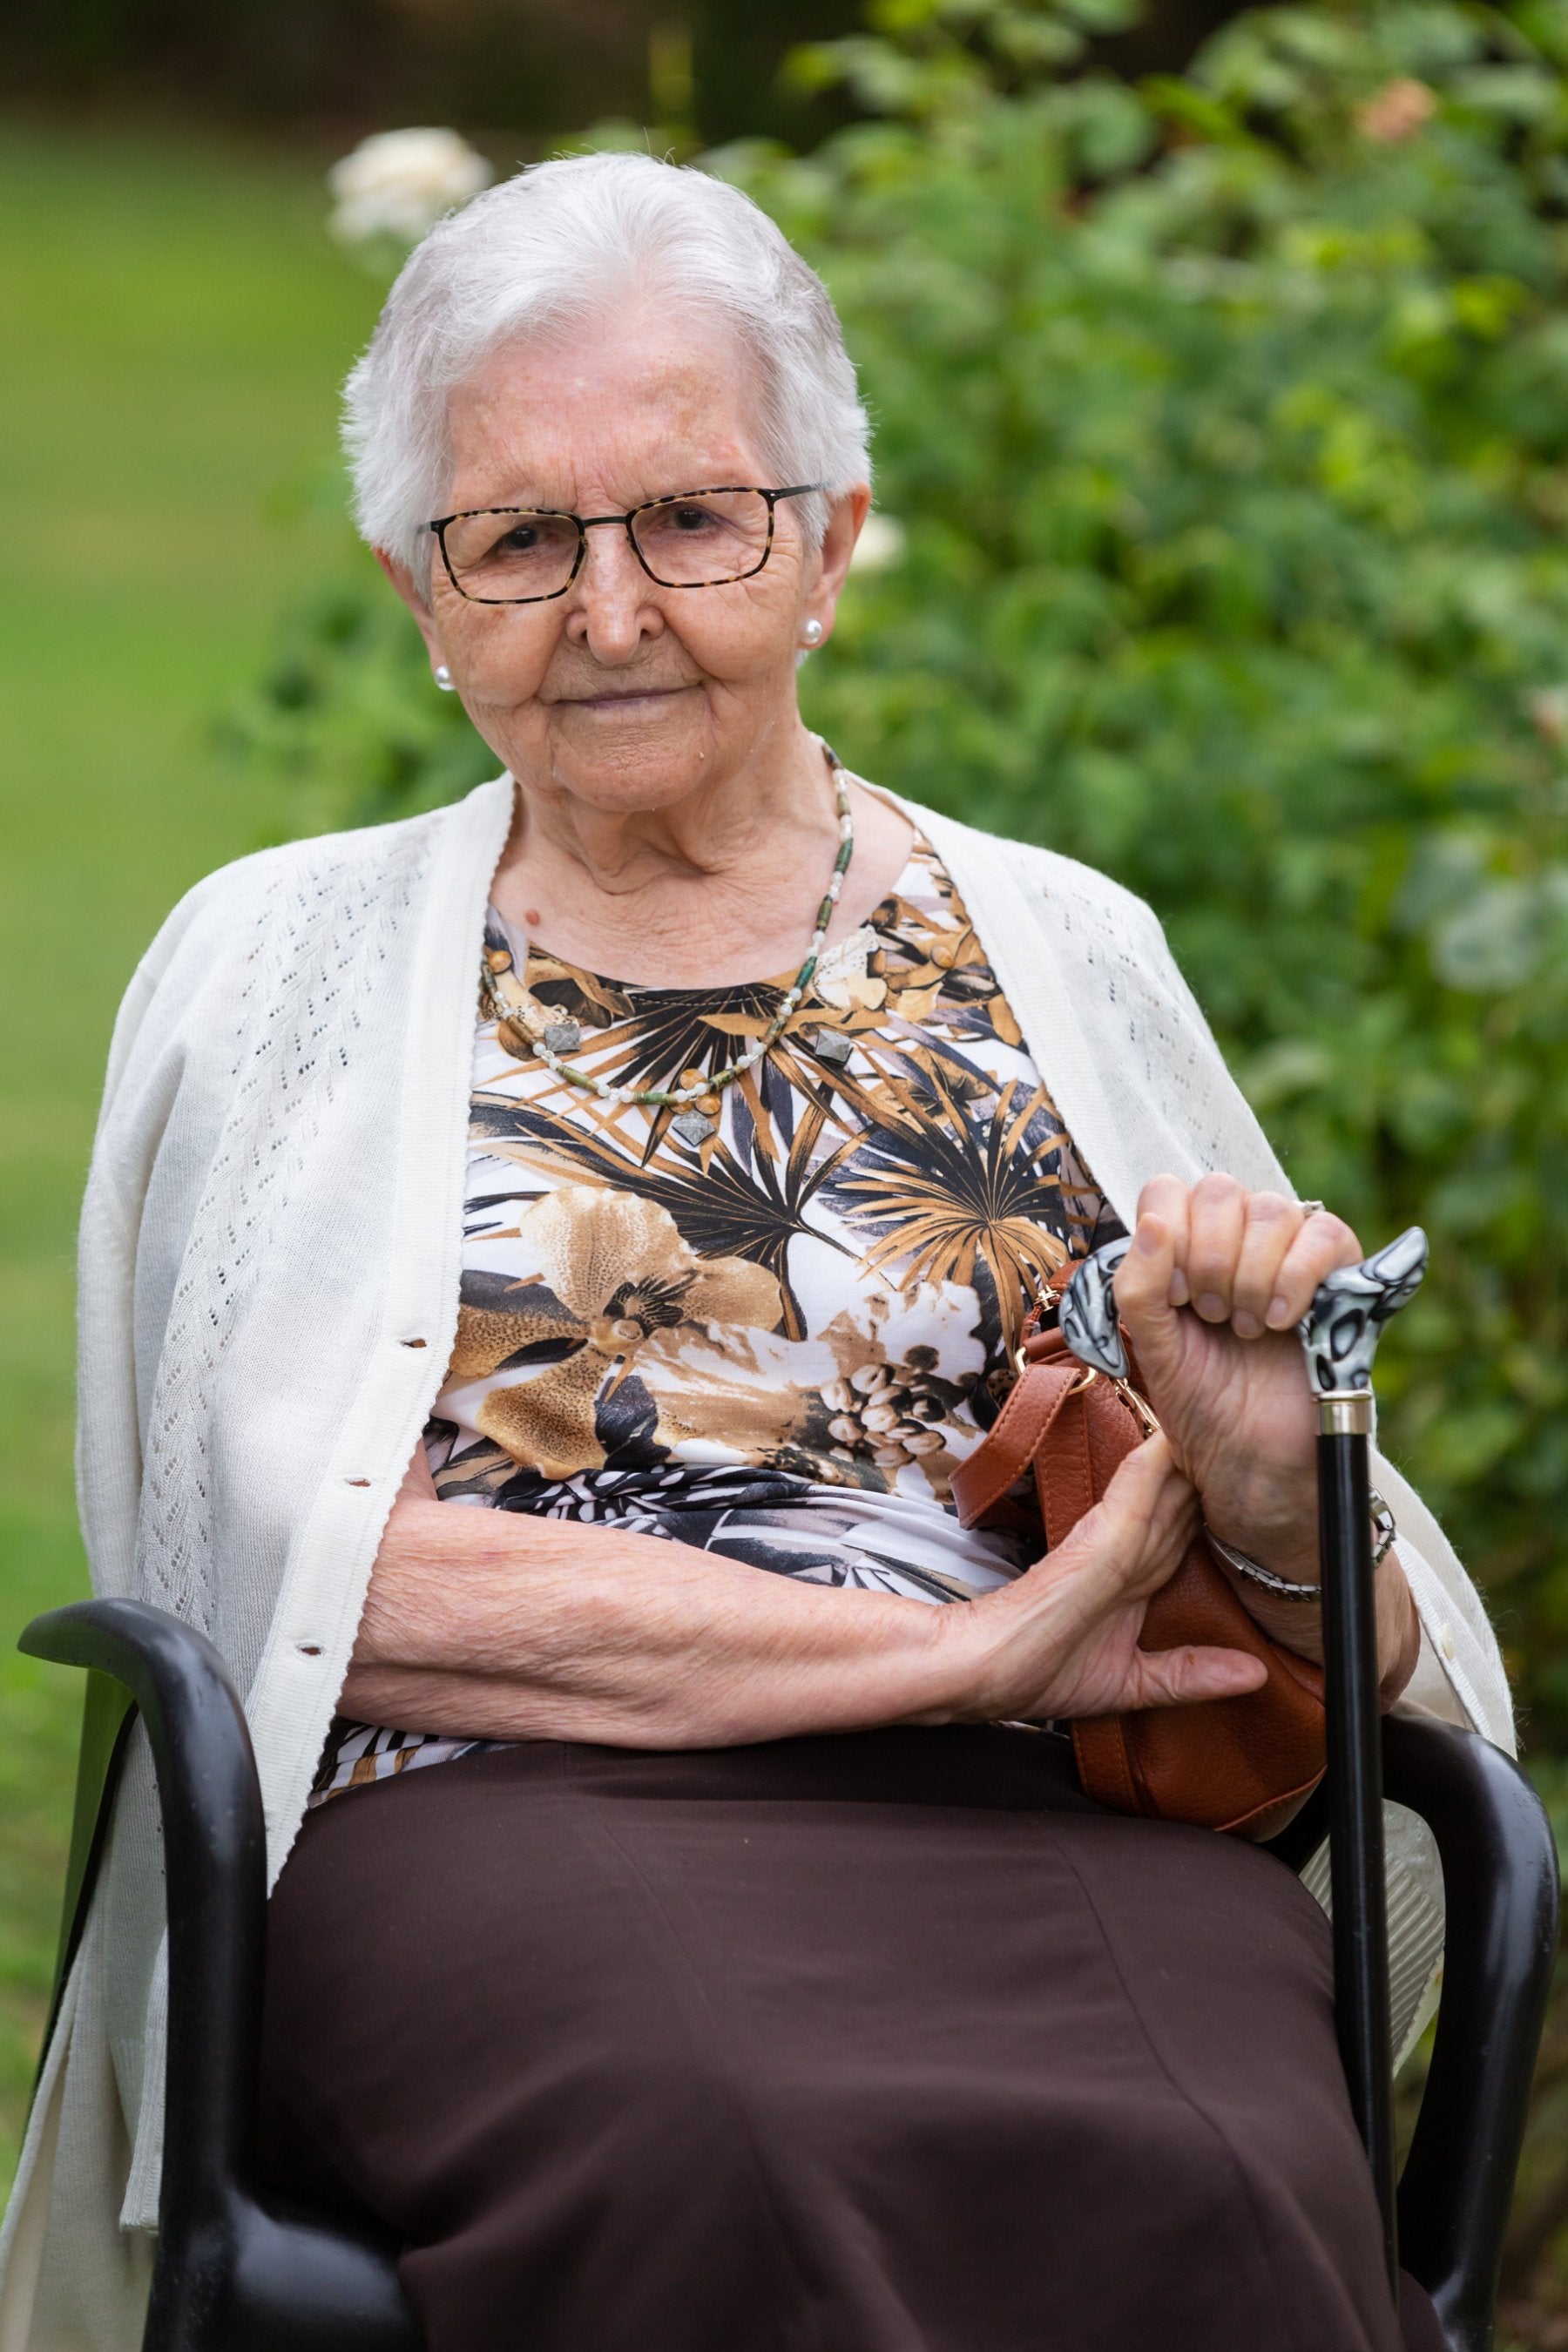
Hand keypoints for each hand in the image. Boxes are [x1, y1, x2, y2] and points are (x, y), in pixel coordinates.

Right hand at [951, 1432, 1268, 1722]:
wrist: (979, 1671)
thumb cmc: (1036, 1673)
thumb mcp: (1133, 1683)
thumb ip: (1189, 1675)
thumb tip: (1255, 1676)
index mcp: (1131, 1580)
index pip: (1181, 1532)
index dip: (1212, 1507)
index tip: (1247, 1483)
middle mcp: (1124, 1554)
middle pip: (1179, 1502)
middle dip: (1210, 1471)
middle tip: (1243, 1431)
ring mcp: (1110, 1545)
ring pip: (1162, 1489)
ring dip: (1189, 1455)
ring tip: (1220, 1415)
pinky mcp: (1097, 1546)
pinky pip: (1134, 1498)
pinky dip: (1154, 1467)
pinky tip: (1175, 1439)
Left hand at [1111, 1174, 1417, 1693]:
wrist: (1252, 1458)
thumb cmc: (1199, 1400)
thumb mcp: (1149, 1344)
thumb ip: (1137, 1283)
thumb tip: (1154, 1220)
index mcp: (1182, 1247)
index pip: (1167, 1191)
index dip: (1168, 1239)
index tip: (1174, 1300)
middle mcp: (1235, 1238)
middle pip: (1220, 1190)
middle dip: (1209, 1260)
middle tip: (1212, 1317)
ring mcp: (1288, 1251)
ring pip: (1273, 1209)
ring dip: (1252, 1275)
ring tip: (1247, 1328)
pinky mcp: (1339, 1273)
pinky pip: (1325, 1232)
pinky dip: (1297, 1274)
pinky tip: (1284, 1320)